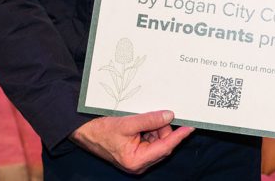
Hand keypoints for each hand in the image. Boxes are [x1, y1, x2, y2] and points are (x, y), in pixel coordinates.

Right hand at [69, 111, 193, 173]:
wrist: (83, 132)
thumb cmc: (100, 131)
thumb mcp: (126, 123)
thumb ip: (149, 120)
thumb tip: (169, 116)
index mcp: (136, 160)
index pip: (165, 147)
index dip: (179, 136)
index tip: (191, 126)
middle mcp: (139, 163)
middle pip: (162, 144)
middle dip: (164, 129)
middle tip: (164, 113)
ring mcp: (137, 158)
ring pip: (157, 141)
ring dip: (156, 128)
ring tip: (146, 117)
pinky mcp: (135, 152)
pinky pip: (150, 140)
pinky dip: (150, 129)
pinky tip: (143, 121)